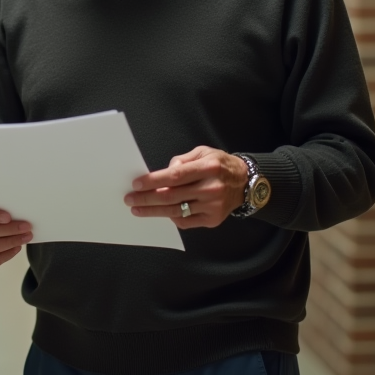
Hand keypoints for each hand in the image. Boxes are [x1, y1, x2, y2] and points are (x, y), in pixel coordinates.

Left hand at [123, 146, 248, 228]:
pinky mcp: (212, 219)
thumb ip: (182, 161)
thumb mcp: (203, 153)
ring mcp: (213, 206)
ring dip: (153, 211)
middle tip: (130, 199)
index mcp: (208, 168)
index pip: (175, 176)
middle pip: (171, 196)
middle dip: (146, 198)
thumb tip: (164, 172)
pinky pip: (185, 221)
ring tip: (138, 209)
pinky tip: (160, 213)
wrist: (245, 183)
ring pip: (176, 211)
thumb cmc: (220, 166)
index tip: (136, 184)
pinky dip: (171, 217)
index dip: (153, 181)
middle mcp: (211, 189)